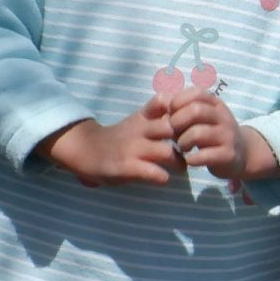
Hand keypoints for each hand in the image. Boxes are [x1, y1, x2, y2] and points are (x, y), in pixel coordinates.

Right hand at [40, 95, 181, 186]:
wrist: (86, 150)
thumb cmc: (120, 137)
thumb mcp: (138, 121)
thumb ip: (159, 116)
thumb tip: (189, 111)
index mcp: (143, 116)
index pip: (165, 102)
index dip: (181, 110)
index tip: (190, 121)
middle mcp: (139, 130)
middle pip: (171, 127)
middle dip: (186, 139)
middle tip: (193, 150)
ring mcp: (133, 149)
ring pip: (166, 152)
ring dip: (179, 162)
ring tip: (182, 167)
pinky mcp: (126, 167)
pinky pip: (153, 173)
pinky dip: (163, 177)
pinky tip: (163, 178)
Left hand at [168, 87, 253, 180]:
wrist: (243, 154)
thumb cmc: (213, 134)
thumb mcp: (202, 117)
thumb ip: (183, 109)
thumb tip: (161, 106)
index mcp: (215, 104)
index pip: (196, 93)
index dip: (178, 101)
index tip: (171, 113)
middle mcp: (223, 117)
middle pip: (196, 110)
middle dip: (177, 121)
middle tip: (173, 132)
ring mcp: (228, 136)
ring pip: (198, 133)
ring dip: (183, 142)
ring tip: (182, 148)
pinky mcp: (229, 155)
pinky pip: (205, 156)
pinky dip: (192, 159)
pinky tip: (190, 160)